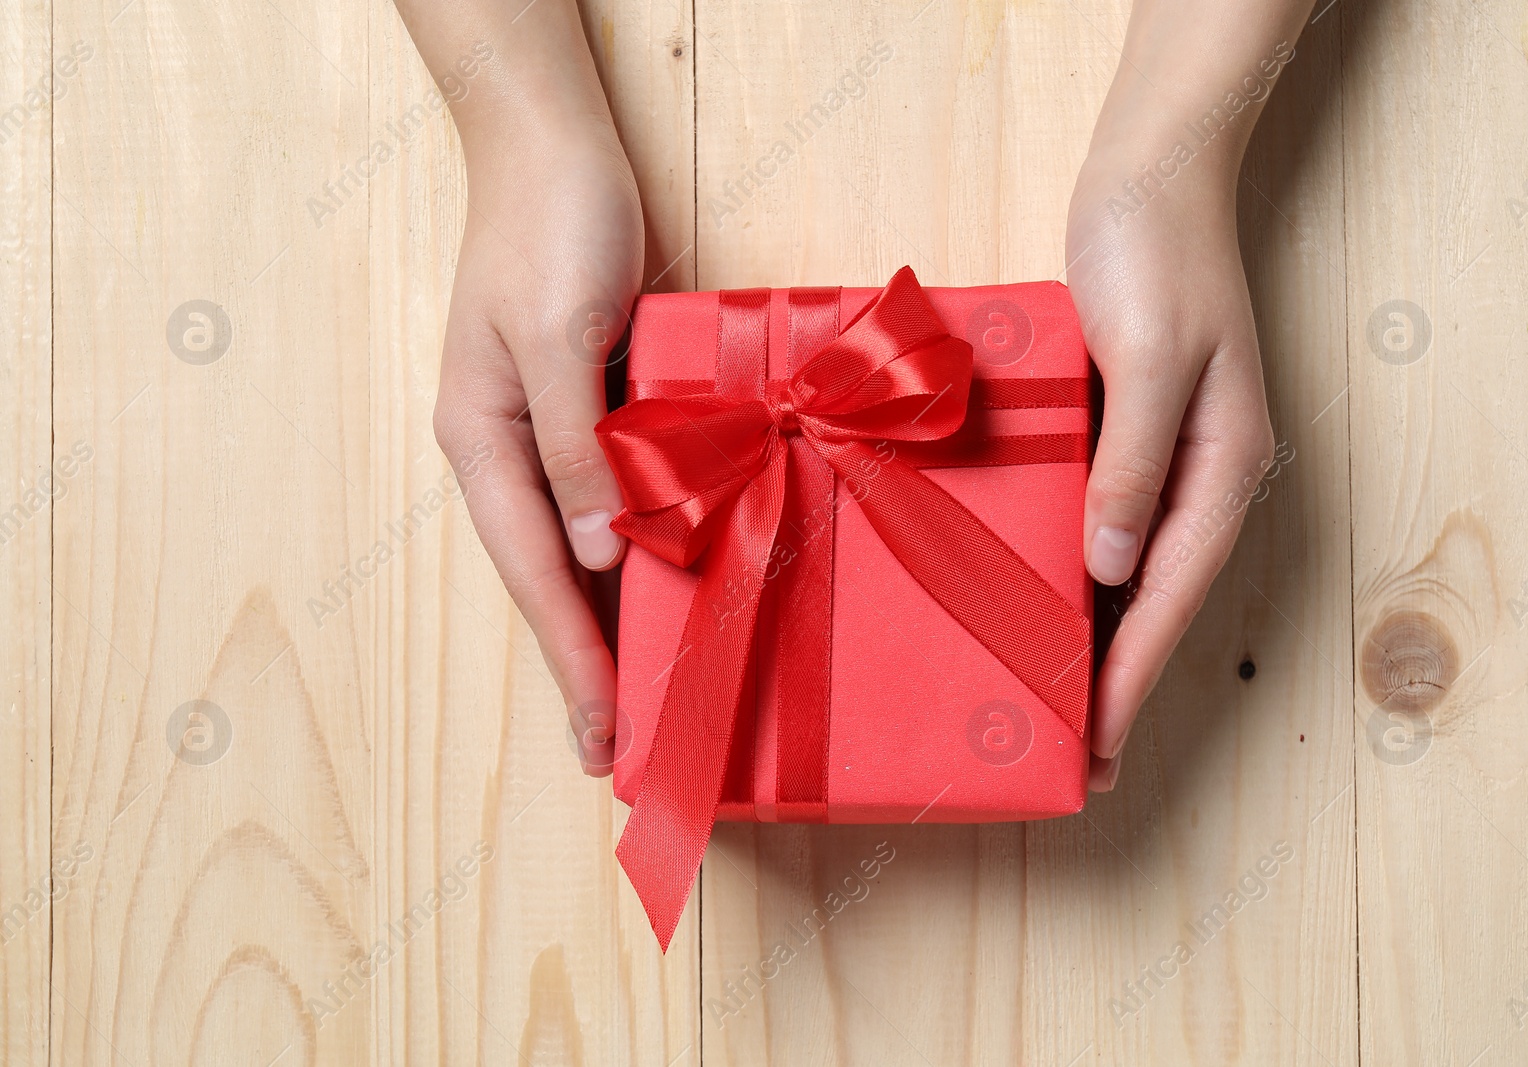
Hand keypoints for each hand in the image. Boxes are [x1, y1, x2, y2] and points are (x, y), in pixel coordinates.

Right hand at [432, 118, 642, 777]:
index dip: (571, 656)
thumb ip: (575, 444)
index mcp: (483, 442)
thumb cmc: (549, 225)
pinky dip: (642, 551)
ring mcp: (553, 433)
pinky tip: (670, 586)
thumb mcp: (556, 333)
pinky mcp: (595, 410)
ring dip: (615, 618)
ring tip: (646, 694)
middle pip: (553, 575)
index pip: (534, 571)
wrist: (554, 145)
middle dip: (586, 661)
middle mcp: (512, 452)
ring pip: (586, 547)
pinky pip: (619, 499)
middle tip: (624, 748)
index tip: (603, 733)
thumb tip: (597, 549)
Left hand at [1065, 145, 1276, 791]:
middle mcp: (1198, 474)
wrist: (1148, 174)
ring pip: (1125, 570)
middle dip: (1113, 678)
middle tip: (1067, 756)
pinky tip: (1033, 600)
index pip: (1171, 595)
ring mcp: (1159, 455)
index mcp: (1224, 466)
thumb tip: (1110, 567)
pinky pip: (1097, 522)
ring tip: (1046, 704)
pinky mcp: (1120, 433)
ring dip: (1091, 635)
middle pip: (1152, 599)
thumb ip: (1134, 465)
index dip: (1131, 676)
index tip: (1095, 745)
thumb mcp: (1153, 358)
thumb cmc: (1154, 254)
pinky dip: (1070, 570)